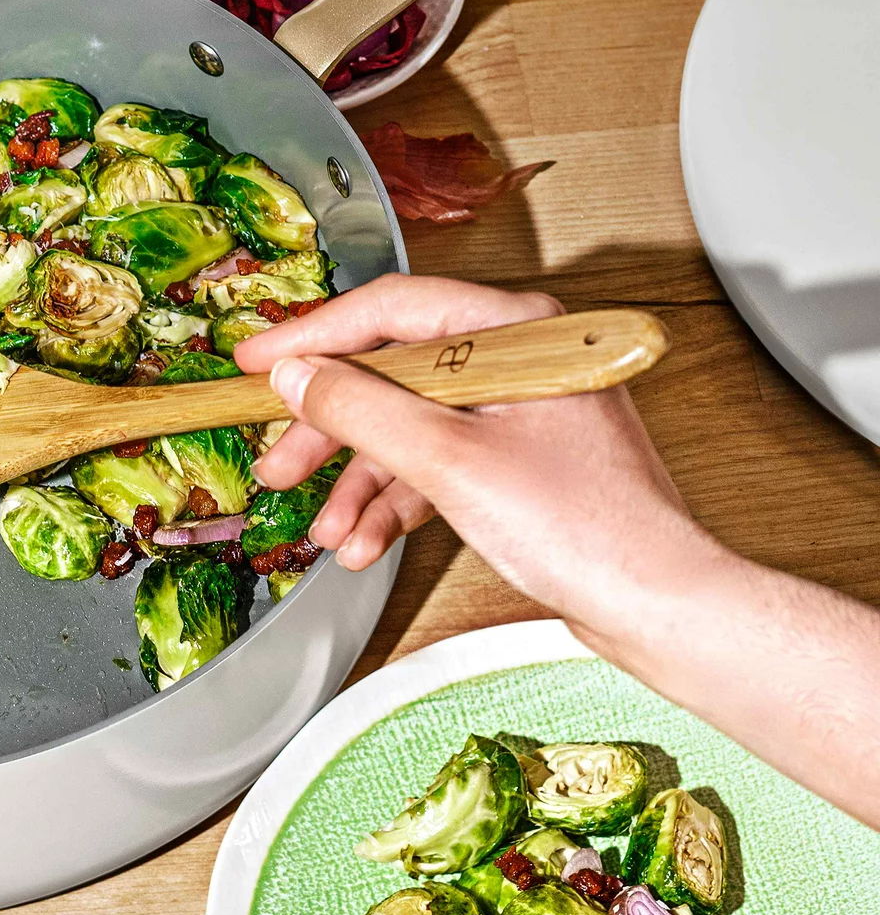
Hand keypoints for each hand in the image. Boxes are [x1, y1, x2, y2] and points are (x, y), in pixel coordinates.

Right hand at [232, 274, 704, 649]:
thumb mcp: (449, 462)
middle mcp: (519, 361)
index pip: (391, 312)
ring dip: (358, 482)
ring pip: (408, 428)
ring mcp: (518, 414)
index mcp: (517, 333)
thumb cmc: (588, 528)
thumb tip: (299, 378)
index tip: (259, 363)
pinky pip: (435, 465)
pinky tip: (364, 539)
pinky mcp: (517, 462)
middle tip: (279, 458)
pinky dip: (395, 501)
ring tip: (324, 525)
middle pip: (392, 375)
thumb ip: (362, 411)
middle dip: (331, 429)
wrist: (655, 603)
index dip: (314, 338)